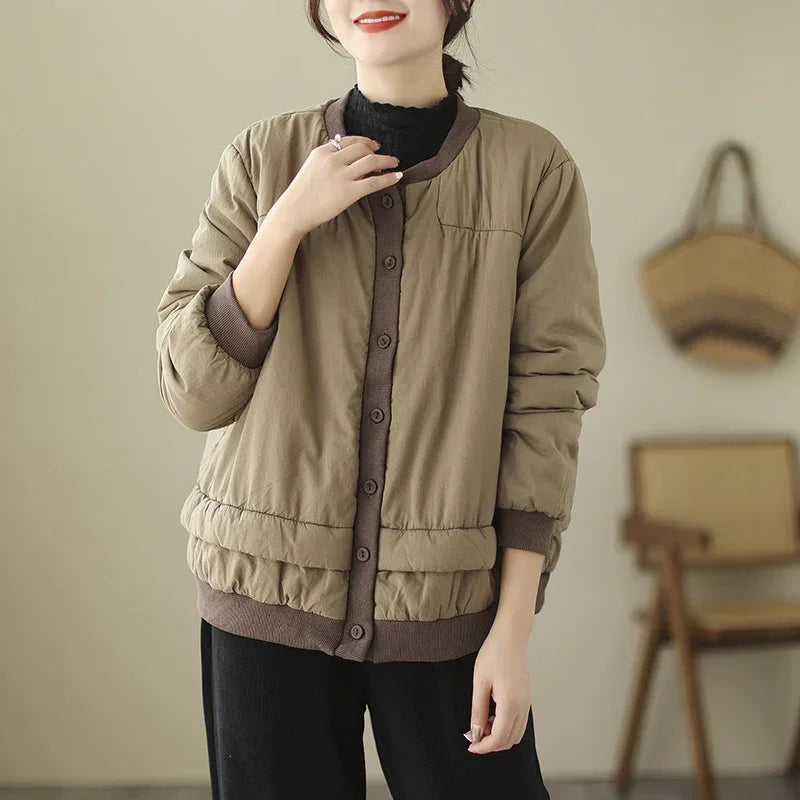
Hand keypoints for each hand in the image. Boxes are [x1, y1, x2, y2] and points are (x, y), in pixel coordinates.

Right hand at [269, 134, 401, 238]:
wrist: (294, 211)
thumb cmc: (302, 193)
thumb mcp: (312, 167)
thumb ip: (328, 158)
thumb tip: (344, 150)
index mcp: (323, 151)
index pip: (350, 141)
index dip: (365, 142)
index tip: (373, 146)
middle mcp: (333, 160)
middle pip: (363, 149)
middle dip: (377, 151)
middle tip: (386, 157)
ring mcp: (341, 176)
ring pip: (371, 161)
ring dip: (387, 161)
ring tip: (395, 163)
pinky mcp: (349, 192)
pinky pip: (374, 182)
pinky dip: (389, 178)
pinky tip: (397, 176)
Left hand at [463, 619, 531, 753]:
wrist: (511, 636)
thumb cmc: (494, 654)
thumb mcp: (480, 683)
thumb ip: (478, 710)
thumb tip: (476, 733)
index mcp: (510, 704)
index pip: (499, 738)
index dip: (484, 746)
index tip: (470, 746)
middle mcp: (522, 707)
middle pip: (509, 740)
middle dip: (491, 744)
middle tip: (473, 736)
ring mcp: (526, 702)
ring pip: (516, 733)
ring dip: (499, 736)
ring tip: (482, 724)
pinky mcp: (526, 698)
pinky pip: (519, 722)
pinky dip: (506, 726)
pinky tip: (492, 715)